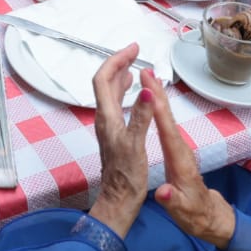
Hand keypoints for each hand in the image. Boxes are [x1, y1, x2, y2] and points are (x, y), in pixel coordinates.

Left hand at [86, 46, 155, 238]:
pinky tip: (134, 93)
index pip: (104, 80)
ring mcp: (109, 127)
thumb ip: (142, 117)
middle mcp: (104, 119)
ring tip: (134, 66)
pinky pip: (117, 105)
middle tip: (135, 52)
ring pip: (111, 94)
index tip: (133, 50)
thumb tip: (147, 90)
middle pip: (105, 83)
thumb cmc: (126, 177)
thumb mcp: (137, 145)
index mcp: (107, 118)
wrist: (119, 201)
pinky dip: (125, 92)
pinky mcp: (115, 134)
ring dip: (120, 76)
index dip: (116, 61)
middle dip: (118, 63)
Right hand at [148, 85, 235, 247]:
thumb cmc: (194, 214)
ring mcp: (180, 149)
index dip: (158, 110)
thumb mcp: (182, 211)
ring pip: (167, 117)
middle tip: (147, 71)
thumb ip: (173, 201)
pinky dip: (159, 108)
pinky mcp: (177, 150)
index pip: (168, 131)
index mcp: (180, 161)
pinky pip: (166, 123)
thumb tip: (163, 192)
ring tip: (148, 77)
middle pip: (168, 117)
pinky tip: (153, 100)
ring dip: (157, 96)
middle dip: (157, 93)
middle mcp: (181, 150)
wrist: (207, 216)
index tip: (149, 89)